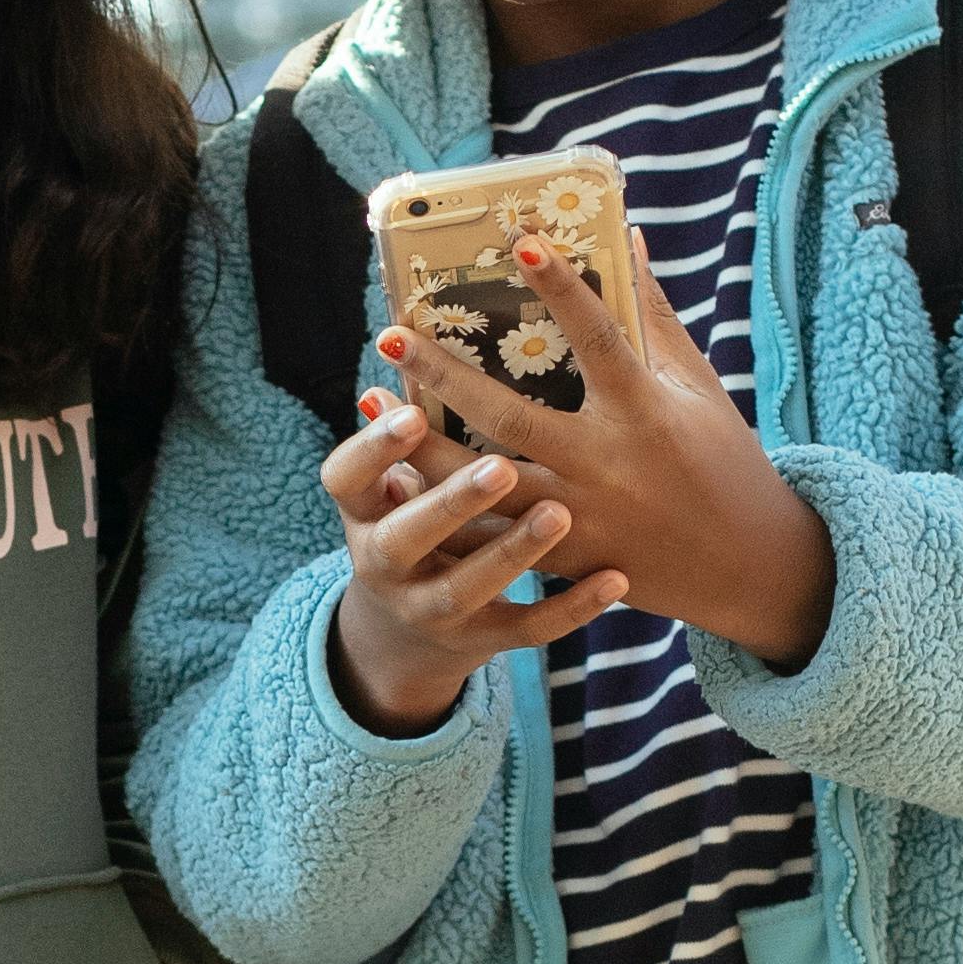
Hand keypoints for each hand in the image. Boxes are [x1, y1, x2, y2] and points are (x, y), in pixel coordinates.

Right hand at [322, 400, 629, 738]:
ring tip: (560, 513)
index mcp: (362, 507)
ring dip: (514, 551)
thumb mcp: (394, 475)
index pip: (346, 476)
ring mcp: (434, 606)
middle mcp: (387, 559)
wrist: (412, 624)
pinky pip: (530, 628)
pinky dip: (573, 607)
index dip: (373, 447)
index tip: (407, 408)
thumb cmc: (417, 513)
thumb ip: (412, 418)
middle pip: (409, 534)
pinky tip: (617, 580)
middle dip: (452, 500)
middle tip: (499, 466)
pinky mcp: (483, 638)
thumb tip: (413, 326)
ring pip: (470, 585)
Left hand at [378, 225, 834, 672]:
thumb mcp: (698, 386)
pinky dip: (441, 509)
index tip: (521, 237)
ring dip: (420, 447)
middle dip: (444, 377)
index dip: (562, 287)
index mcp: (646, 411)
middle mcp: (606, 465)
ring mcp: (579, 517)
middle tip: (391, 334)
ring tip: (369, 405)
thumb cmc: (723, 459)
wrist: (744, 565)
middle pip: (509, 418)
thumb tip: (627, 236)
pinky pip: (490, 536)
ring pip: (483, 485)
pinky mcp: (562, 558)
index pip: (599, 337)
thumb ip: (654, 315)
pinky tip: (391, 480)